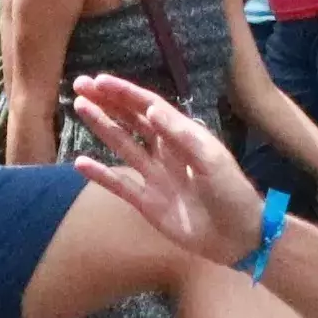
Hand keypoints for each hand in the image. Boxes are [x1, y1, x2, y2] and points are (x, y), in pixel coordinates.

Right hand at [64, 72, 267, 262]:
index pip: (149, 107)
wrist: (237, 237)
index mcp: (183, 136)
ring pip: (122, 145)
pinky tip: (80, 163)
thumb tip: (151, 109)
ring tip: (81, 108)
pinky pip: (119, 184)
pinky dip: (100, 174)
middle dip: (108, 102)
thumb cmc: (231, 193)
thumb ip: (180, 135)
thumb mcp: (210, 159)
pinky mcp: (147, 202)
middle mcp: (165, 151)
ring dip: (102, 127)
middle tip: (80, 86)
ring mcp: (154, 177)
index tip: (100, 80)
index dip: (125, 93)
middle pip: (131, 121)